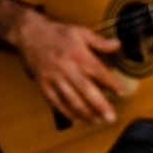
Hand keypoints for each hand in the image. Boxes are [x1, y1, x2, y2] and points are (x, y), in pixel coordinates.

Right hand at [13, 9, 124, 125]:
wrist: (29, 33)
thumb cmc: (57, 32)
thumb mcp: (81, 32)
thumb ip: (100, 41)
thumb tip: (119, 44)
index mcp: (78, 55)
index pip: (99, 72)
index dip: (112, 83)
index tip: (122, 93)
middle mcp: (66, 68)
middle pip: (86, 90)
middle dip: (100, 105)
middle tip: (111, 117)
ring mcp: (53, 78)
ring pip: (71, 99)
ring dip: (85, 113)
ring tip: (97, 121)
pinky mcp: (43, 84)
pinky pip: (55, 102)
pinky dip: (66, 113)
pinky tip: (77, 120)